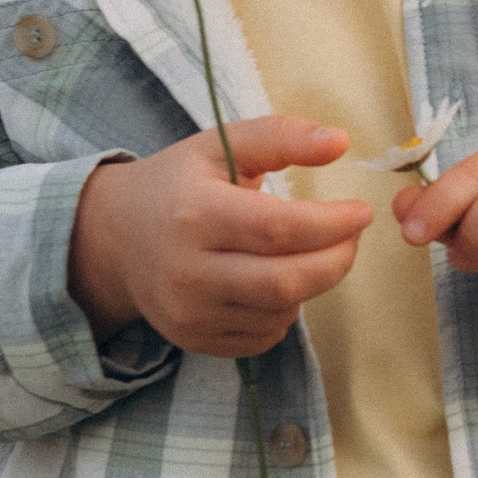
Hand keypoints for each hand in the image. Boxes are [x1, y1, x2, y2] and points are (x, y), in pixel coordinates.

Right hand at [69, 118, 368, 358]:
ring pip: (281, 311)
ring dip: (309, 284)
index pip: (279, 229)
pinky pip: (265, 336)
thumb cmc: (178, 184)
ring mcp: (189, 313)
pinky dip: (284, 310)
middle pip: (286, 282)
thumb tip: (341, 142)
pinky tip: (272, 280)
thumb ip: (281, 137)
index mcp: (194, 214)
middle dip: (336, 261)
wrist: (115, 238)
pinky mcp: (194, 340)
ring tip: (301, 252)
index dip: (332, 224)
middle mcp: (187, 271)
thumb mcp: (220, 145)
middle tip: (351, 238)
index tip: (362, 212)